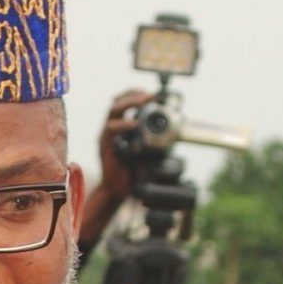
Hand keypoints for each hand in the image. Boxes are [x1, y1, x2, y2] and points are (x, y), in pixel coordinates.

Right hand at [77, 88, 153, 245]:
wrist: (119, 190)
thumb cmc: (134, 171)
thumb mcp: (149, 151)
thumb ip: (156, 138)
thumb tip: (177, 128)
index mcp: (121, 127)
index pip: (125, 102)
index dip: (137, 94)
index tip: (153, 94)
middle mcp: (112, 129)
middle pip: (118, 101)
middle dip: (134, 94)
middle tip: (149, 95)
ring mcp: (107, 136)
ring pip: (113, 110)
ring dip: (129, 102)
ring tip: (143, 101)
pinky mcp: (104, 145)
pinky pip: (111, 129)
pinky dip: (123, 124)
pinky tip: (134, 124)